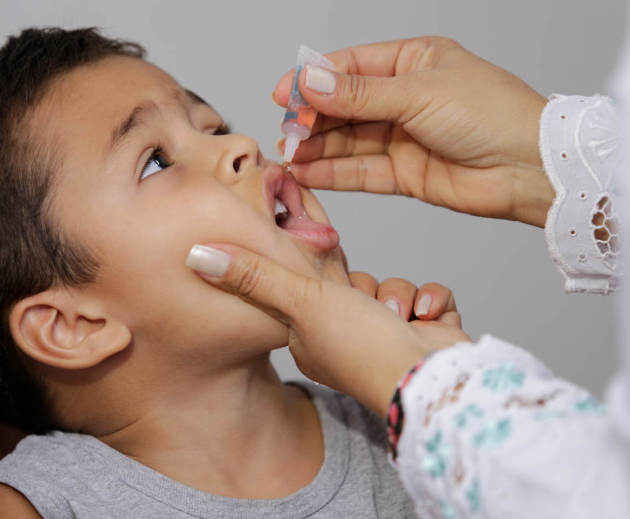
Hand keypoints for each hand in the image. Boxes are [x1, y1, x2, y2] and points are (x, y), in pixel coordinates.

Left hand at [187, 245, 470, 416]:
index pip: (303, 284)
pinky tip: (422, 319)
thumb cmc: (362, 350)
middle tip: (363, 298)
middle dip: (366, 285)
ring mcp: (382, 335)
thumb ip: (254, 275)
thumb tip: (198, 254)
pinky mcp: (419, 332)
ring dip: (397, 296)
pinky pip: (423, 297)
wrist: (431, 382)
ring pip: (388, 288)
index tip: (321, 246)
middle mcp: (343, 336)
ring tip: (394, 318)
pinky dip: (428, 303)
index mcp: (306, 333)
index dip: (314, 263)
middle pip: (352, 281)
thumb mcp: (301, 303)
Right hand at [273, 37, 553, 226]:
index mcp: (412, 62)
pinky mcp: (405, 173)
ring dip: (317, 149)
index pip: (349, 67)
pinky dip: (333, 173)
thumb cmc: (491, 114)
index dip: (313, 80)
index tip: (284, 94)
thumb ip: (358, 94)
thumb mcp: (418, 93)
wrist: (528, 168)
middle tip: (287, 132)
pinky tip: (308, 173)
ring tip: (290, 156)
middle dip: (313, 119)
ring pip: (348, 141)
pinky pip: (361, 171)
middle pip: (343, 107)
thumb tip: (309, 82)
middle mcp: (405, 98)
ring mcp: (404, 137)